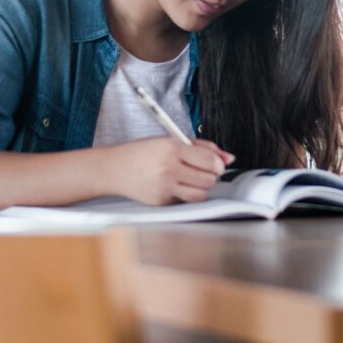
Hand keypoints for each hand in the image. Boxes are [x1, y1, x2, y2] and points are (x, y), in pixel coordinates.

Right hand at [108, 137, 234, 204]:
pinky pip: (186, 201)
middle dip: (211, 175)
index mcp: (171, 148)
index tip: (217, 164)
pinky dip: (186, 194)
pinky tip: (176, 185)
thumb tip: (228, 158)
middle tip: (202, 170)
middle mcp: (168, 168)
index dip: (218, 164)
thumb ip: (202, 147)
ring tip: (192, 178)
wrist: (114, 169)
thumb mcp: (170, 141)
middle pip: (209, 179)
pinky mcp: (161, 202)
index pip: (209, 160)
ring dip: (202, 187)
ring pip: (202, 194)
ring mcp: (164, 187)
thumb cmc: (142, 153)